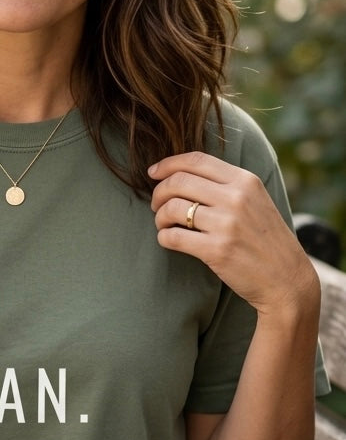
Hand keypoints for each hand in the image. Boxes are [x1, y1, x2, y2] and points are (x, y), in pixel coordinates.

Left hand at [148, 152, 317, 314]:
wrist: (286, 279)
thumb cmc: (265, 240)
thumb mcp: (256, 201)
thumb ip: (227, 185)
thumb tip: (181, 173)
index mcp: (245, 181)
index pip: (196, 160)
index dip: (168, 164)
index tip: (153, 173)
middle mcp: (236, 198)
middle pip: (178, 182)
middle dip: (158, 192)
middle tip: (156, 205)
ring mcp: (226, 224)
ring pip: (172, 208)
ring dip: (159, 217)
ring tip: (163, 224)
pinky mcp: (216, 250)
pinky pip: (173, 237)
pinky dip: (163, 237)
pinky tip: (169, 240)